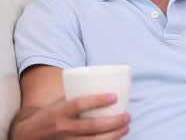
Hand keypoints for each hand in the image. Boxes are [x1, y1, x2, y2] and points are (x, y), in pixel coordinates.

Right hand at [11, 94, 129, 139]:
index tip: (115, 96)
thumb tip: (104, 81)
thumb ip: (77, 95)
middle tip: (127, 116)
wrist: (28, 135)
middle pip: (92, 126)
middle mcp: (62, 128)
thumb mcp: (59, 103)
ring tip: (126, 127)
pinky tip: (117, 138)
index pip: (79, 105)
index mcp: (59, 112)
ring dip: (114, 135)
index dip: (98, 101)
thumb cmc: (50, 115)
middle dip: (114, 122)